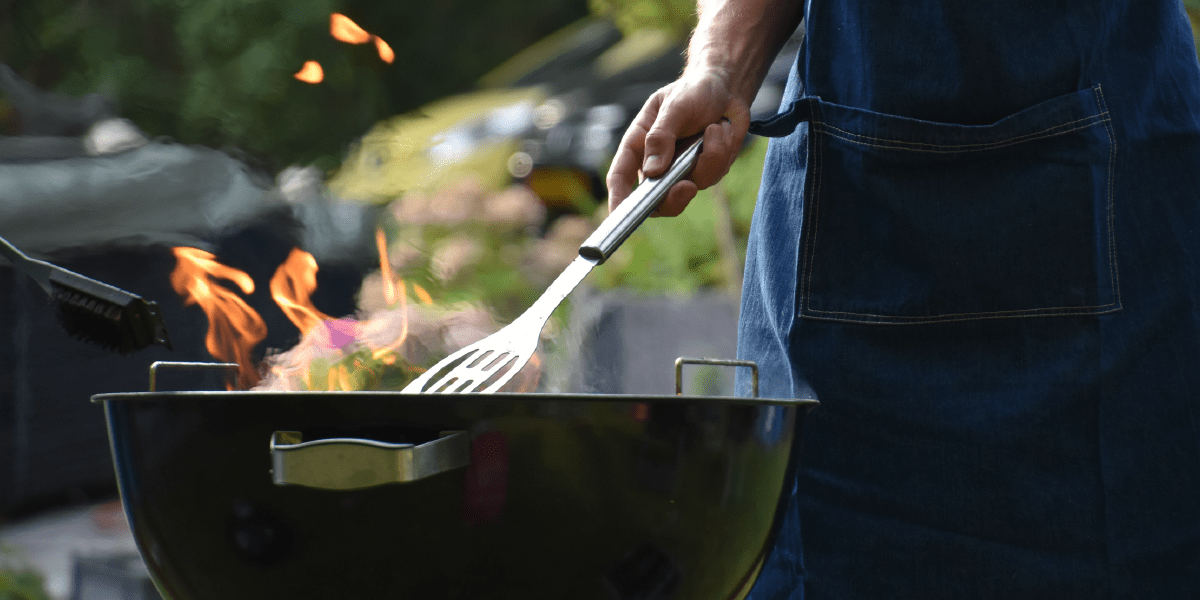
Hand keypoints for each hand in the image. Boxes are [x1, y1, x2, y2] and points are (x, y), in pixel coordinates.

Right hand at [605, 69, 751, 216]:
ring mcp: (681, 170)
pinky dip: (722, 152)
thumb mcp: (674, 106)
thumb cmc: (692, 91)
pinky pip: (714, 174)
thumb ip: (661, 136)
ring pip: (691, 187)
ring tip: (715, 128)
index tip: (619, 215)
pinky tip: (722, 130)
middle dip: (673, 199)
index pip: (621, 177)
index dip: (618, 199)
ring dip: (709, 158)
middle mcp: (657, 163)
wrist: (726, 88)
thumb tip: (653, 171)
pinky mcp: (705, 171)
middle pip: (655, 200)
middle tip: (687, 187)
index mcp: (638, 145)